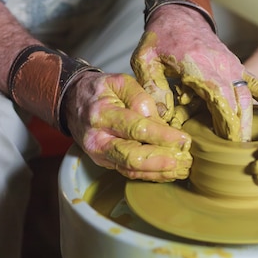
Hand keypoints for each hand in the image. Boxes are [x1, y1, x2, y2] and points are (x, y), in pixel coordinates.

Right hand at [63, 72, 191, 181]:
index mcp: (102, 114)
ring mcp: (99, 154)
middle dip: (161, 160)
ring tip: (181, 170)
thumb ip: (140, 98)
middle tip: (184, 159)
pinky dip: (149, 174)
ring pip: (131, 169)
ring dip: (158, 172)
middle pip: (132, 156)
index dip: (162, 136)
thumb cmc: (100, 90)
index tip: (183, 140)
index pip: (136, 128)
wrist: (73, 102)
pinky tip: (167, 173)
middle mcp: (98, 138)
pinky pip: (128, 172)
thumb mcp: (120, 82)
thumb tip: (159, 120)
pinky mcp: (104, 162)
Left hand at [131, 6, 257, 140]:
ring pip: (247, 94)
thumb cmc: (160, 37)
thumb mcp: (145, 60)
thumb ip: (152, 87)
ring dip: (250, 118)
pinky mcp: (235, 64)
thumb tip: (161, 115)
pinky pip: (255, 81)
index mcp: (197, 65)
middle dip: (240, 128)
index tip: (230, 142)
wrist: (179, 13)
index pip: (219, 96)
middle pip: (237, 100)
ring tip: (250, 142)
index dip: (227, 120)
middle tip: (241, 152)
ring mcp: (231, 64)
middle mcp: (220, 65)